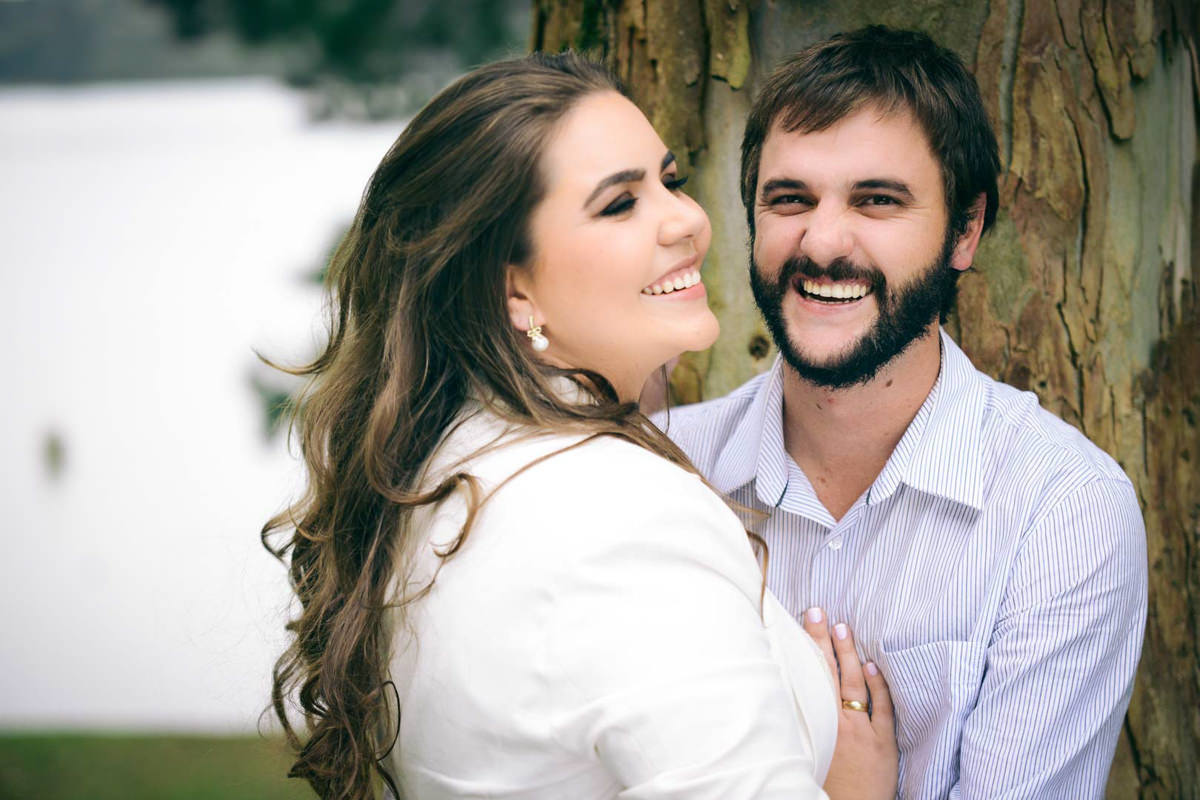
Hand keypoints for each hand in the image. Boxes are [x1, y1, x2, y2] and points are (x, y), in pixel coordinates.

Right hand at [804, 608, 897, 799]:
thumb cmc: (822, 786)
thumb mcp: (805, 752)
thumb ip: (801, 725)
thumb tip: (787, 696)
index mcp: (816, 724)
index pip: (809, 677)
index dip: (806, 648)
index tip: (802, 623)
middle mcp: (836, 722)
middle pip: (827, 672)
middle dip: (822, 639)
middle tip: (817, 611)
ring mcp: (861, 731)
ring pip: (853, 683)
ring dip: (848, 653)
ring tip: (842, 627)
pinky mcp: (882, 743)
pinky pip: (881, 707)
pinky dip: (877, 684)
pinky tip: (873, 665)